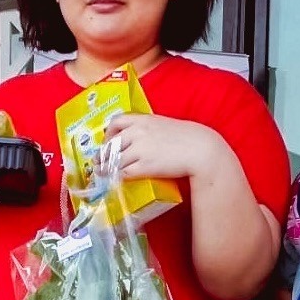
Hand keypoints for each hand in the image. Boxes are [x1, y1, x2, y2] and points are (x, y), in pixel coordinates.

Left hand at [105, 113, 222, 180]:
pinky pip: (124, 173)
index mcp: (142, 120)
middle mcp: (137, 133)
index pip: (115, 122)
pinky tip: (118, 179)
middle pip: (111, 145)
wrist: (200, 149)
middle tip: (100, 163)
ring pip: (115, 160)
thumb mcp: (163, 124)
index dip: (107, 133)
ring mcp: (140, 150)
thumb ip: (146, 128)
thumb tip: (133, 139)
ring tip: (105, 174)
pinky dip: (119, 176)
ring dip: (108, 169)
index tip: (106, 141)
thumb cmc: (185, 137)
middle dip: (103, 155)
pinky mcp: (144, 166)